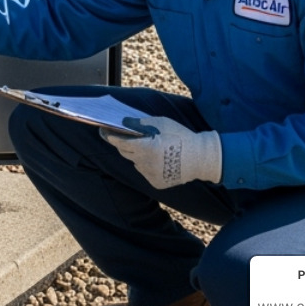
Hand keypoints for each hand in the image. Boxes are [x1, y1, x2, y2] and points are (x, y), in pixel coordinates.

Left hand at [103, 116, 221, 188]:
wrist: (202, 158)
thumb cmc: (181, 136)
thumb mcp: (161, 123)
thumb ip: (140, 123)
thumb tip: (123, 122)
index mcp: (146, 148)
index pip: (120, 142)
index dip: (109, 136)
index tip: (102, 131)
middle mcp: (145, 164)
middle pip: (125, 153)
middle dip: (124, 144)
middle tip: (128, 136)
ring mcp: (150, 175)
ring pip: (136, 163)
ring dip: (138, 155)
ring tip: (152, 147)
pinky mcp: (156, 183)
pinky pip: (145, 172)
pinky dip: (148, 165)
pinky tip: (160, 159)